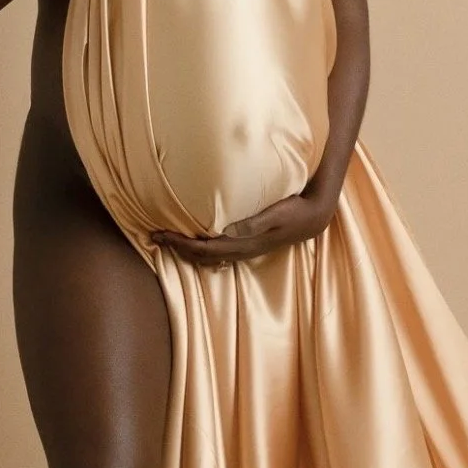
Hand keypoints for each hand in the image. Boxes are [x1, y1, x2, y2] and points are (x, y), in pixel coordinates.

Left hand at [151, 187, 334, 266]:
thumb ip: (253, 222)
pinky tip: (194, 242)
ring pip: (208, 256)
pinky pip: (217, 252)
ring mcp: (244, 250)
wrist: (313, 219)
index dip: (181, 243)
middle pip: (201, 256)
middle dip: (176, 247)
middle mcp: (241, 251)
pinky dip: (199, 249)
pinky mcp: (247, 246)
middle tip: (154, 237)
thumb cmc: (294, 211)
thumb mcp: (275, 213)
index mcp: (243, 244)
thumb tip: (228, 229)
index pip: (204, 248)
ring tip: (168, 240)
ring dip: (186, 249)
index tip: (161, 234)